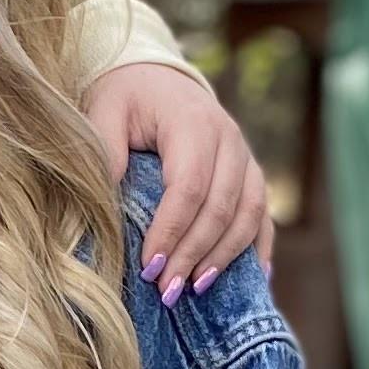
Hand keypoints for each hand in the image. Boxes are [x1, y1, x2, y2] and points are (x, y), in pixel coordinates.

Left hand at [82, 64, 274, 299]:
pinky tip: (255, 279)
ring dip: (224, 256)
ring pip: (249, 214)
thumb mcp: (105, 113)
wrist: (156, 78)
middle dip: (193, 253)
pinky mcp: (251, 174)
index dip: (171, 231)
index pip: (188, 187)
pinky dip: (259, 247)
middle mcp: (229, 139)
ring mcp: (245, 157)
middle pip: (221, 207)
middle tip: (167, 290)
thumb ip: (106, 153)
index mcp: (194, 123)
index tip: (149, 266)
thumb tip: (107, 206)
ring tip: (196, 289)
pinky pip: (263, 215)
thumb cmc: (125, 99)